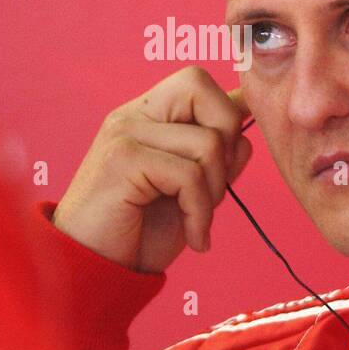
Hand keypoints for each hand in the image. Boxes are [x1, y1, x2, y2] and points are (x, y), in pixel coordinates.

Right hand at [52, 66, 252, 272]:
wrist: (99, 268)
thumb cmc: (146, 229)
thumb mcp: (196, 188)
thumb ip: (221, 154)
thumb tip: (249, 113)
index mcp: (149, 115)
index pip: (199, 81)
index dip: (227, 116)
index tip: (224, 165)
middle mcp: (133, 115)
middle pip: (202, 90)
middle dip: (226, 144)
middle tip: (215, 189)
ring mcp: (124, 133)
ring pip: (206, 143)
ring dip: (215, 192)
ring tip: (198, 218)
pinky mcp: (122, 159)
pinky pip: (189, 176)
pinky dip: (201, 213)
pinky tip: (194, 236)